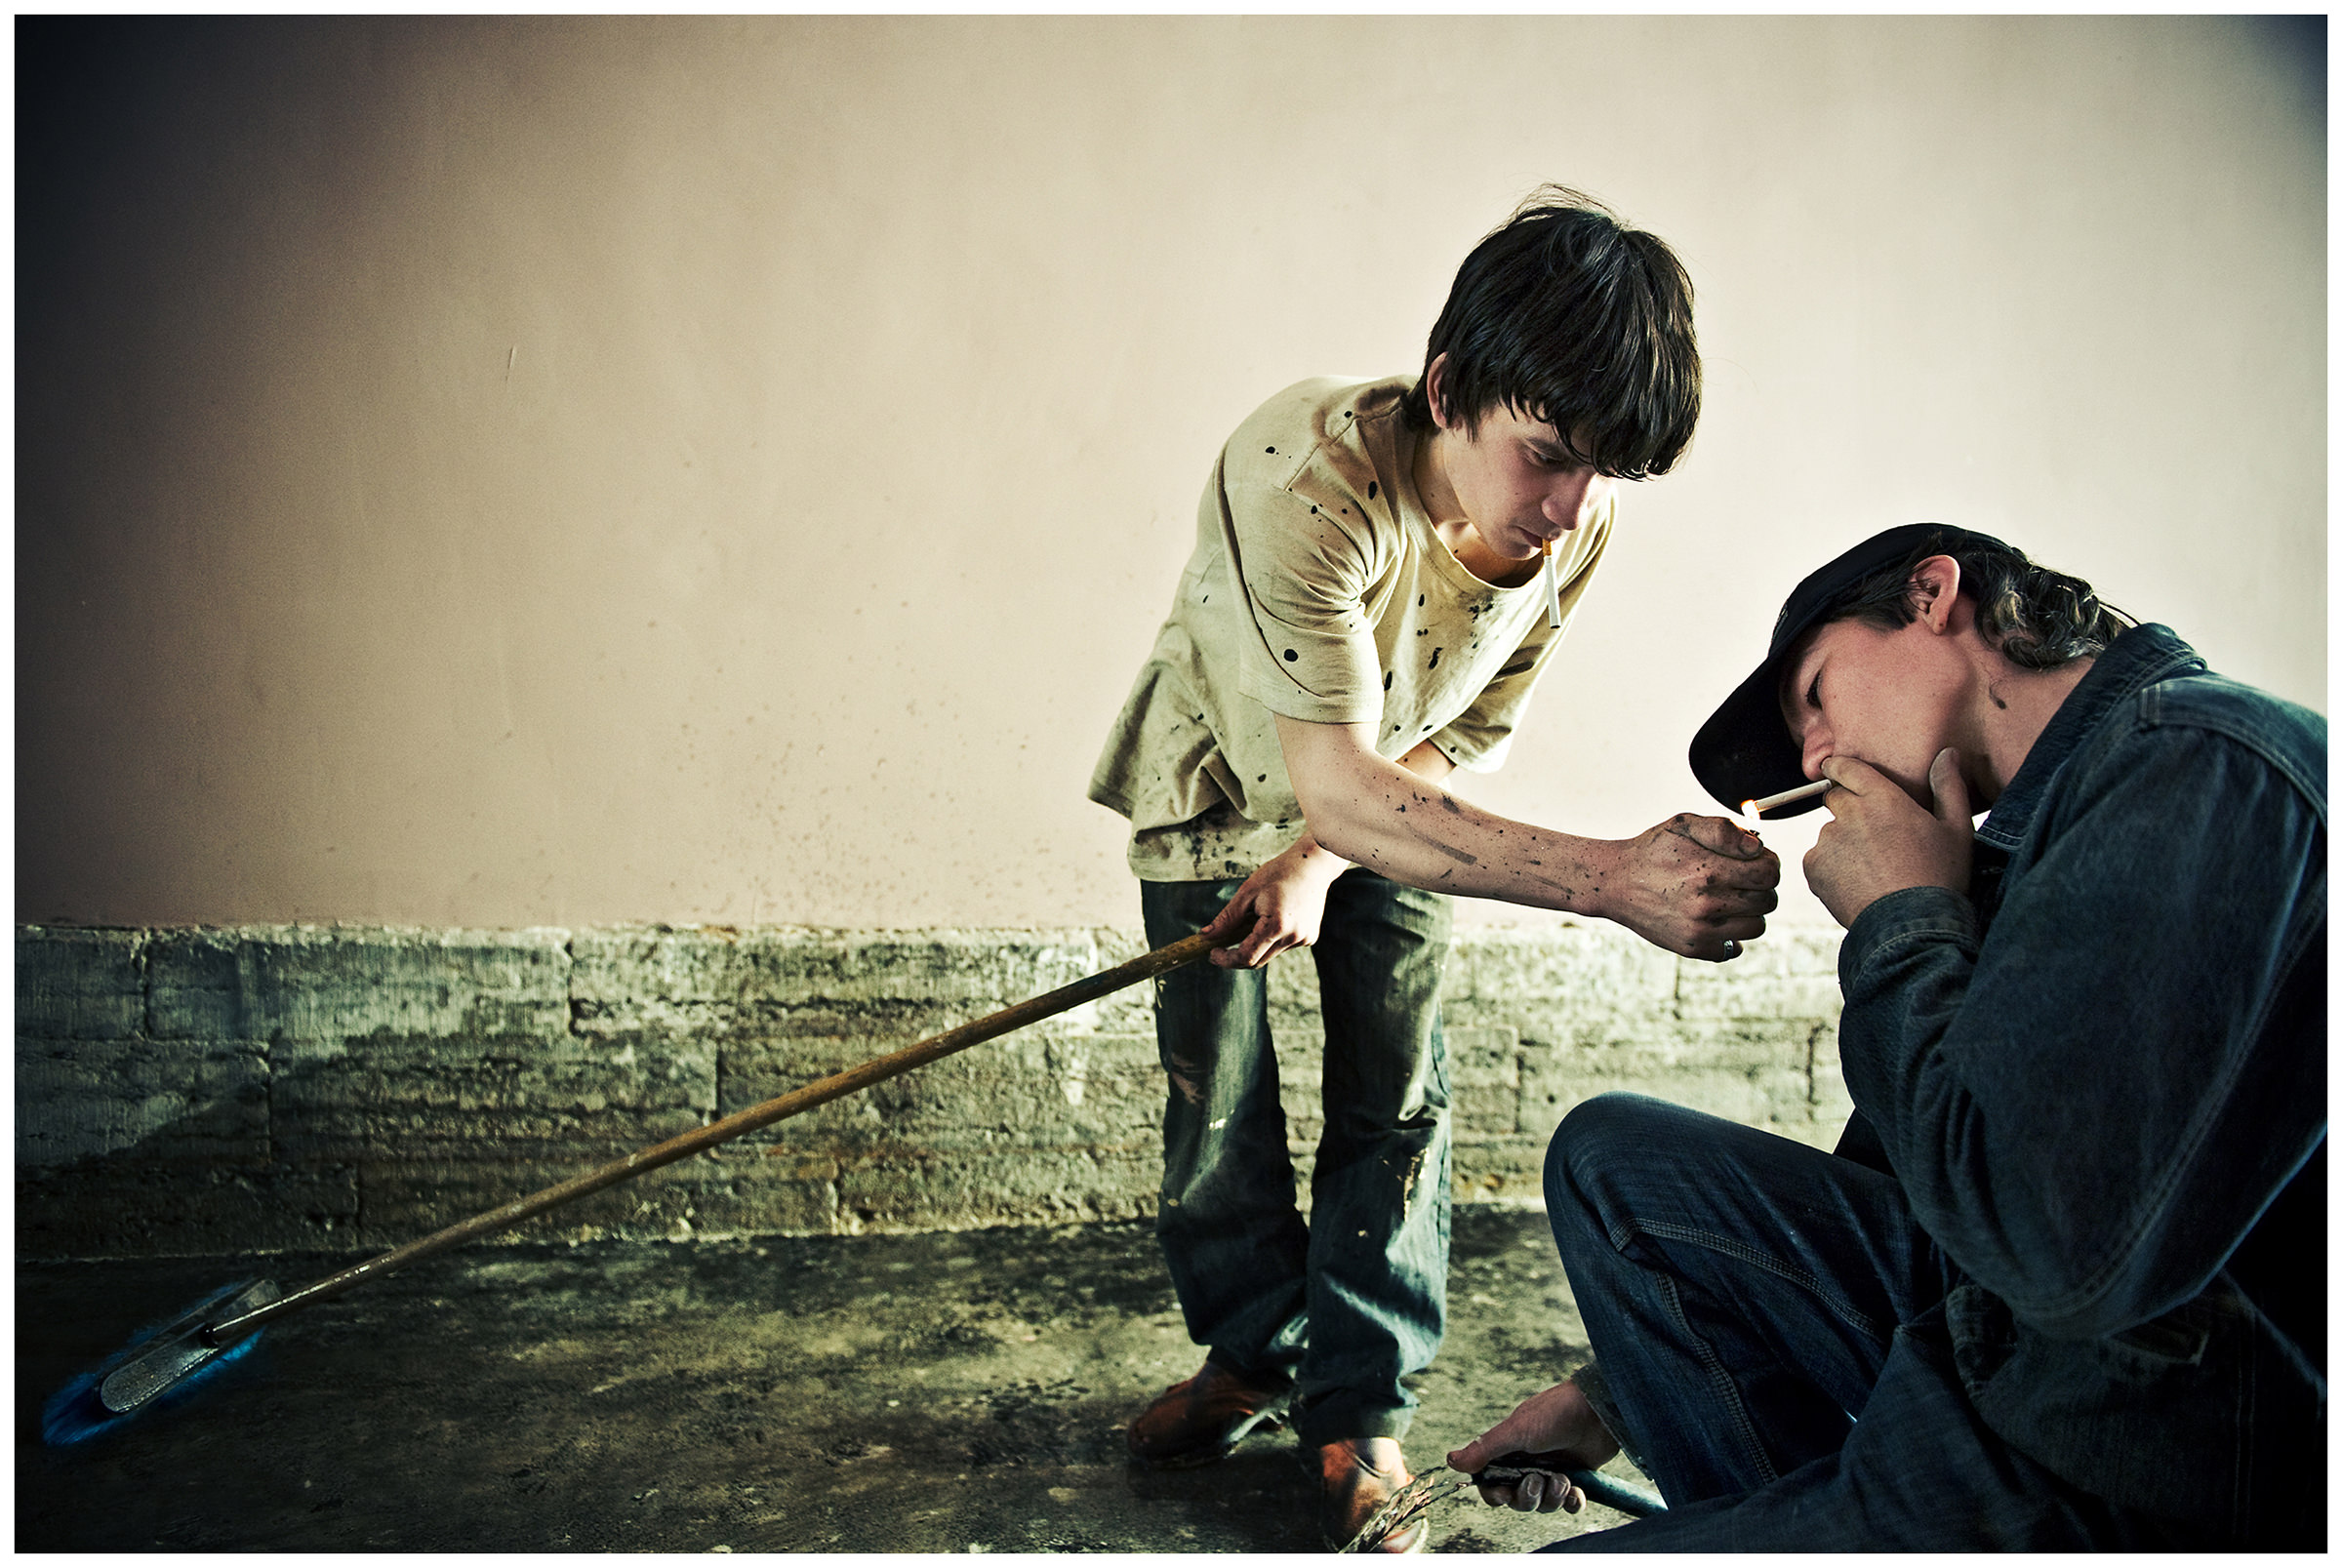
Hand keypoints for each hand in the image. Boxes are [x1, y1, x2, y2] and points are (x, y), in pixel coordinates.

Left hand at [1199, 838, 1349, 967]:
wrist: (1313, 864)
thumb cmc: (1278, 873)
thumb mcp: (1247, 892)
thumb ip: (1227, 918)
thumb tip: (1205, 935)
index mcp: (1277, 926)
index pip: (1247, 957)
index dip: (1226, 959)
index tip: (1212, 953)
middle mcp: (1293, 937)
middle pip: (1258, 961)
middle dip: (1236, 956)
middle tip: (1219, 945)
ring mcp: (1304, 939)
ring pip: (1269, 954)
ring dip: (1255, 945)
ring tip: (1253, 917)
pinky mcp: (1309, 938)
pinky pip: (1282, 946)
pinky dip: (1270, 938)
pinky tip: (1273, 916)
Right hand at [1446, 1378, 1620, 1512]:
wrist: (1599, 1410)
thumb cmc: (1555, 1413)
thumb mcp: (1516, 1431)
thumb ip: (1485, 1448)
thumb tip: (1450, 1461)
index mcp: (1509, 1451)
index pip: (1492, 1484)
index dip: (1495, 1495)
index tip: (1504, 1494)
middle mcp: (1528, 1464)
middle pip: (1517, 1499)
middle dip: (1527, 1496)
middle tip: (1538, 1480)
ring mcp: (1552, 1472)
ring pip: (1543, 1504)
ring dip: (1551, 1497)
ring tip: (1563, 1479)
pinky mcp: (1576, 1479)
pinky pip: (1568, 1504)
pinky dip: (1572, 1502)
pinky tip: (1577, 1492)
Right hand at [1595, 814, 1780, 961]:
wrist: (1615, 882)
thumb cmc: (1654, 850)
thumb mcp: (1684, 824)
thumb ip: (1724, 830)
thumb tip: (1757, 848)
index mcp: (1709, 870)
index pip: (1770, 873)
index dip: (1768, 863)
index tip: (1753, 861)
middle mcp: (1706, 904)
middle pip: (1768, 900)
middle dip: (1760, 887)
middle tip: (1739, 878)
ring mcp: (1700, 930)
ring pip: (1757, 926)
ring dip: (1750, 912)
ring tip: (1728, 898)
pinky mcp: (1693, 948)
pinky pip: (1736, 948)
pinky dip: (1732, 935)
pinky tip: (1715, 919)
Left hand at [1803, 749, 1973, 926]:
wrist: (1913, 926)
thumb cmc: (1940, 877)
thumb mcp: (1957, 829)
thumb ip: (1949, 786)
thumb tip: (1948, 754)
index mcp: (1883, 798)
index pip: (1846, 768)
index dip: (1840, 768)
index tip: (1838, 771)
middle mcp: (1849, 814)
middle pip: (1835, 799)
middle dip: (1849, 811)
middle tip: (1874, 838)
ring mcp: (1828, 840)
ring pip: (1828, 833)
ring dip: (1842, 843)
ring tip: (1872, 870)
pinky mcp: (1813, 867)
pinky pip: (1817, 859)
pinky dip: (1830, 869)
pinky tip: (1857, 884)